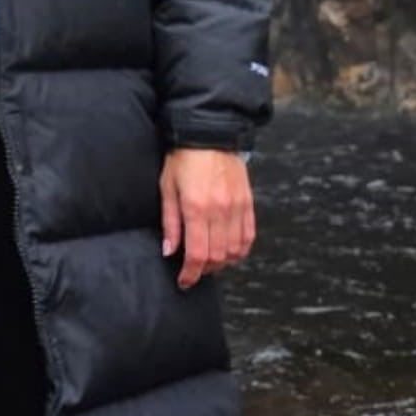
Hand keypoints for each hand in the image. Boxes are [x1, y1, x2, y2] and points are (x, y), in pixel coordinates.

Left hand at [159, 148, 254, 290]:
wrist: (210, 133)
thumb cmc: (183, 158)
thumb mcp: (167, 187)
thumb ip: (170, 222)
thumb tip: (170, 251)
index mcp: (196, 208)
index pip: (197, 254)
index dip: (190, 274)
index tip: (184, 281)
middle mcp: (220, 211)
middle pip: (218, 257)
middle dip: (205, 271)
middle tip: (194, 272)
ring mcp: (237, 208)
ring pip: (235, 251)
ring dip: (223, 263)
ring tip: (209, 262)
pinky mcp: (248, 203)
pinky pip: (249, 236)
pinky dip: (240, 250)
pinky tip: (229, 252)